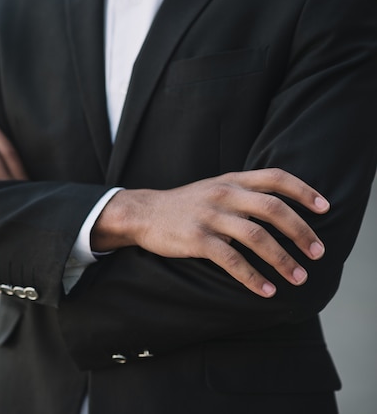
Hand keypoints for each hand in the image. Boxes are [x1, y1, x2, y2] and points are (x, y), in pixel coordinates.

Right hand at [91, 169, 329, 297]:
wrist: (144, 213)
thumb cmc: (184, 205)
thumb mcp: (213, 188)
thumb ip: (242, 191)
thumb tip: (279, 208)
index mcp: (231, 181)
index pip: (276, 178)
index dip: (304, 191)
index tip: (325, 209)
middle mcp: (224, 195)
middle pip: (274, 210)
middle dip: (302, 232)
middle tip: (317, 252)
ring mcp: (210, 217)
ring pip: (258, 237)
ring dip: (283, 260)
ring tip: (299, 277)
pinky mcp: (197, 239)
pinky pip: (233, 261)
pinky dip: (253, 278)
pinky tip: (266, 290)